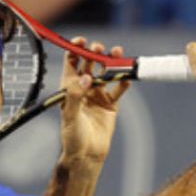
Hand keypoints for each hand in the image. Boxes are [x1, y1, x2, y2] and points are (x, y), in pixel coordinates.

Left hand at [59, 37, 130, 163]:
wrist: (87, 154)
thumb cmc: (72, 136)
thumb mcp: (70, 114)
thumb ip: (76, 95)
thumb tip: (86, 78)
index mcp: (69, 87)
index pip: (71, 62)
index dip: (76, 49)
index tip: (82, 41)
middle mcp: (84, 88)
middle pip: (90, 63)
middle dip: (95, 53)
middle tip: (99, 49)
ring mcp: (98, 94)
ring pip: (106, 72)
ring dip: (112, 62)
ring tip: (117, 53)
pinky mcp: (111, 104)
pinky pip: (119, 88)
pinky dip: (123, 81)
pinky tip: (126, 76)